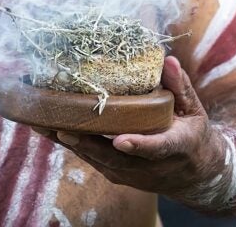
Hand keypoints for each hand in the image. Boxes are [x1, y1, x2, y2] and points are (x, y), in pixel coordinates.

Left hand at [34, 56, 224, 200]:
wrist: (194, 175)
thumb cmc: (192, 135)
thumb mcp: (194, 111)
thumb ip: (180, 87)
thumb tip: (167, 60)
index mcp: (175, 147)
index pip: (157, 147)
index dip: (138, 145)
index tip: (120, 140)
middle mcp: (149, 165)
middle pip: (115, 158)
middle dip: (87, 144)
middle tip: (63, 129)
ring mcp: (130, 172)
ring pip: (96, 159)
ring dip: (69, 143)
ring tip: (42, 125)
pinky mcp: (115, 173)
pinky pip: (89, 158)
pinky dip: (69, 144)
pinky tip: (47, 129)